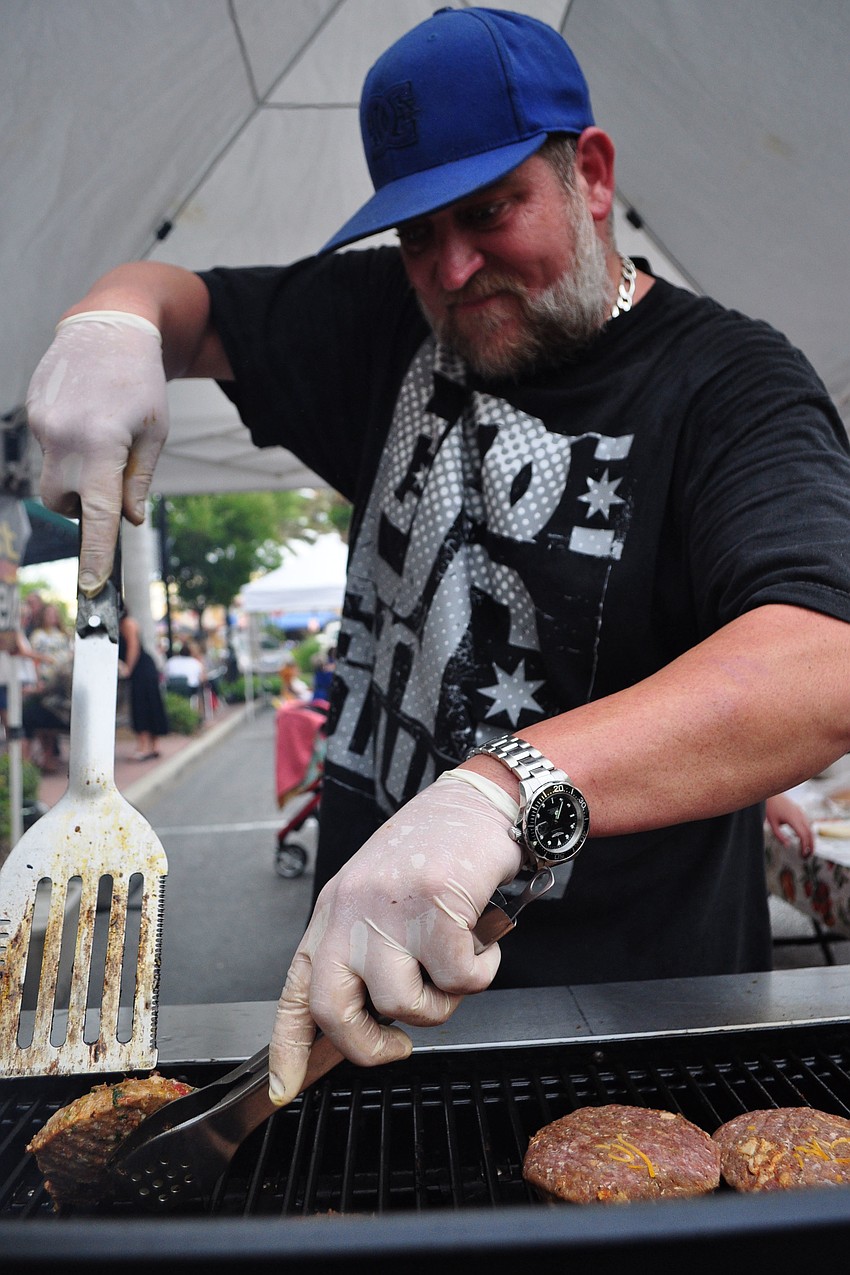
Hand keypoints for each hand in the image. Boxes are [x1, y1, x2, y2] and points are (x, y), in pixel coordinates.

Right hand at [26, 312, 168, 595]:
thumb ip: (138, 480)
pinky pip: (48, 449)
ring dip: (76, 476)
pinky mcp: (33, 412)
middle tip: (110, 476)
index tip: (94, 586)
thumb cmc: (141, 381)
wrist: (108, 325)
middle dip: (83, 505)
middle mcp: (65, 436)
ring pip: (53, 477)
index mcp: (102, 443)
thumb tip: (127, 521)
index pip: (99, 512)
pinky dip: (68, 447)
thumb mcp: (155, 431)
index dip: (97, 552)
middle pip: (64, 503)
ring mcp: (43, 424)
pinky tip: (86, 415)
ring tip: (100, 438)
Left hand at [268, 773, 521, 1104]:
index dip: (287, 1048)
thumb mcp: (378, 897)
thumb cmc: (434, 850)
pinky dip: (481, 970)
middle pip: (335, 1010)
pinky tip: (482, 939)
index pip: (296, 991)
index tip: (284, 1088)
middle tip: (399, 1044)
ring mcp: (391, 909)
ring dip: (443, 999)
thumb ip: (366, 950)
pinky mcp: (436, 905)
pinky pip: (459, 979)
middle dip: (370, 1045)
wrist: (477, 800)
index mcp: (332, 913)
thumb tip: (370, 1016)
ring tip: (456, 962)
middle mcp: (351, 911)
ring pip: (405, 1003)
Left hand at [765, 793, 813, 855]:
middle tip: (806, 857)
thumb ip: (780, 836)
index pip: (803, 836)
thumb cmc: (770, 808)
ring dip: (810, 840)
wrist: (770, 792)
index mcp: (793, 819)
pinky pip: (807, 824)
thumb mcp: (772, 824)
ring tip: (806, 851)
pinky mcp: (800, 811)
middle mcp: (800, 815)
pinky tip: (803, 840)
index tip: (802, 855)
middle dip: (810, 847)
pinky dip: (808, 833)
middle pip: (810, 834)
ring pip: (810, 829)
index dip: (805, 847)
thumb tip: (788, 846)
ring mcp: (801, 812)